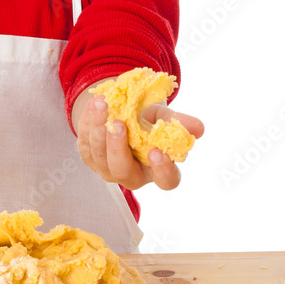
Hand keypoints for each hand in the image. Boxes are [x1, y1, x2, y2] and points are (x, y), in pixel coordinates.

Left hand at [76, 95, 204, 190]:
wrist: (122, 112)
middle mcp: (132, 175)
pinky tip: (93, 105)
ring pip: (100, 155)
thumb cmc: (148, 120)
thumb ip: (179, 123)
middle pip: (123, 171)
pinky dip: (87, 123)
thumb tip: (199, 128)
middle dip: (118, 147)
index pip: (166, 180)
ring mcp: (107, 169)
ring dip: (99, 128)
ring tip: (103, 103)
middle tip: (119, 123)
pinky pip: (85, 143)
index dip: (163, 170)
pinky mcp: (90, 157)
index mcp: (157, 170)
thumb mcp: (164, 118)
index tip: (157, 151)